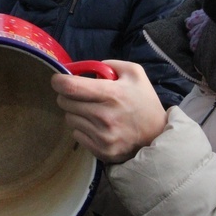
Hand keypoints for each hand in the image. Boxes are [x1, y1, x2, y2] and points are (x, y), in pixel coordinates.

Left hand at [51, 60, 166, 163]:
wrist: (158, 136)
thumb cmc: (144, 102)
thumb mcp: (135, 74)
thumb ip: (110, 64)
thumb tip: (85, 68)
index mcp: (111, 94)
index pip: (70, 87)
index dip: (58, 81)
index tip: (58, 80)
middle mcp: (104, 116)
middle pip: (64, 102)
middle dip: (68, 96)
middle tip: (80, 96)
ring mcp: (102, 136)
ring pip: (69, 118)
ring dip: (76, 113)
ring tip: (92, 112)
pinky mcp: (100, 150)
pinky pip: (76, 134)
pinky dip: (82, 129)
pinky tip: (97, 126)